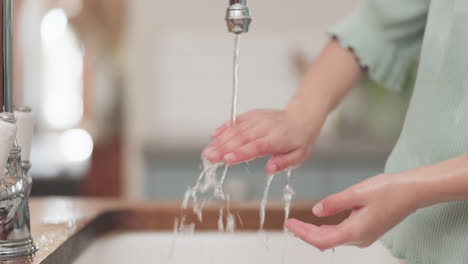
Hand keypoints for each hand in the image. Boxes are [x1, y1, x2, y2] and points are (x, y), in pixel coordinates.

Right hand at [202, 107, 323, 174]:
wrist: (301, 117)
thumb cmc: (299, 140)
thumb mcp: (298, 156)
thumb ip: (283, 163)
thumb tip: (269, 170)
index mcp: (277, 139)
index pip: (256, 147)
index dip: (241, 153)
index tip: (227, 159)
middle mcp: (265, 128)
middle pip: (241, 138)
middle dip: (223, 148)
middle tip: (208, 157)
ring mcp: (258, 120)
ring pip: (236, 130)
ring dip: (220, 140)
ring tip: (207, 151)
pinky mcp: (252, 115)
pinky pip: (236, 120)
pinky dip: (224, 127)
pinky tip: (213, 135)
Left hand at [285, 173, 418, 249]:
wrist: (412, 191)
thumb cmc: (389, 190)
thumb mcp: (357, 193)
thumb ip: (334, 203)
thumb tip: (316, 211)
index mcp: (356, 231)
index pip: (322, 240)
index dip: (303, 233)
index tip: (289, 224)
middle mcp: (359, 238)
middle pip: (326, 241)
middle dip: (306, 233)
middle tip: (290, 222)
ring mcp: (364, 236)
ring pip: (334, 238)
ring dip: (316, 232)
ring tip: (300, 223)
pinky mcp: (368, 230)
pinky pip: (343, 234)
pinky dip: (328, 229)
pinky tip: (321, 222)